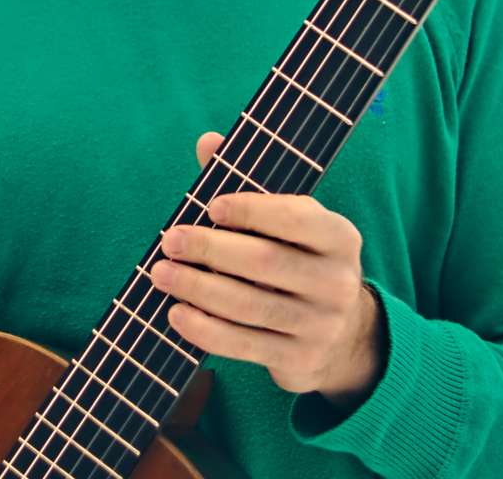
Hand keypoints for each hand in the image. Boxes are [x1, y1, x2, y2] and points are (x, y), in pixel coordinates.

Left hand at [149, 132, 384, 405]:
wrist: (341, 335)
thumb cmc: (298, 258)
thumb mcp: (287, 221)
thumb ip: (247, 184)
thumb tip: (208, 142)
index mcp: (339, 236)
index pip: (295, 217)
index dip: (251, 210)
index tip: (209, 206)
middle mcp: (338, 281)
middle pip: (266, 261)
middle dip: (211, 249)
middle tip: (170, 241)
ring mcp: (321, 325)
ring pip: (250, 305)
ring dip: (198, 288)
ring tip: (161, 273)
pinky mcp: (299, 360)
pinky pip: (244, 344)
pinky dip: (205, 329)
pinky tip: (176, 313)